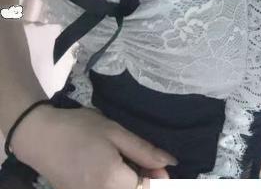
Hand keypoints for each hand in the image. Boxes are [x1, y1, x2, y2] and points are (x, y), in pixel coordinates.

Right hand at [11, 105, 176, 187]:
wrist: (40, 137)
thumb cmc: (79, 128)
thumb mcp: (115, 132)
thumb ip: (143, 150)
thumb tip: (170, 163)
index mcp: (112, 180)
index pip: (147, 188)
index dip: (159, 178)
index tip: (160, 164)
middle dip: (145, 181)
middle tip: (145, 161)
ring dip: (130, 183)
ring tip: (128, 164)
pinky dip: (116, 185)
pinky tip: (114, 171)